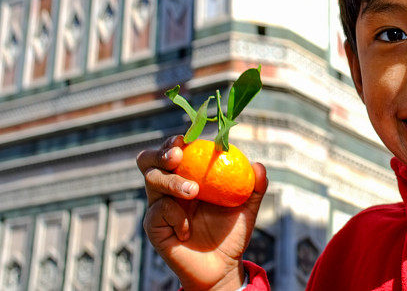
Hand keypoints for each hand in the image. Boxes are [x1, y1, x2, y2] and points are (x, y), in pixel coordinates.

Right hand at [137, 136, 267, 290]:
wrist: (222, 266)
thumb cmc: (230, 233)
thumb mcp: (247, 208)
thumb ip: (255, 187)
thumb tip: (257, 166)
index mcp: (187, 176)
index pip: (173, 151)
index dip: (175, 142)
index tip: (185, 139)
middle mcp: (168, 187)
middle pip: (148, 160)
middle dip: (160, 152)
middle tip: (177, 156)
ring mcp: (158, 205)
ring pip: (152, 180)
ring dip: (172, 181)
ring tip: (193, 191)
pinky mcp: (153, 226)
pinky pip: (159, 210)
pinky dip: (177, 216)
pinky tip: (188, 230)